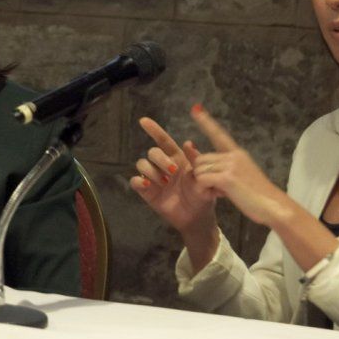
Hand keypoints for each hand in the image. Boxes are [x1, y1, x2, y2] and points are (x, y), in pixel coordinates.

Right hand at [130, 117, 217, 239]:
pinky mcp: (147, 191)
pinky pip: (135, 180)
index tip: (143, 121)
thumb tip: (188, 143)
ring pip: (142, 164)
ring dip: (152, 171)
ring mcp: (154, 178)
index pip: (163, 140)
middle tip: (173, 172)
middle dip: (161, 159)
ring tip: (165, 183)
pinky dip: (139, 181)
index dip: (153, 129)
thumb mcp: (203, 178)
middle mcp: (163, 166)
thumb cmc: (202, 195)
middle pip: (153, 151)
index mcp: (177, 158)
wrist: (197, 217)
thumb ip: (196, 161)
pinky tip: (149, 185)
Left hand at [190, 105, 286, 226]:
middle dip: (203, 174)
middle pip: (201, 159)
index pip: (218, 134)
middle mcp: (233, 155)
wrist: (273, 206)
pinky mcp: (227, 178)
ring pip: (199, 170)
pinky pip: (202, 179)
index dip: (205, 122)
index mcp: (237, 153)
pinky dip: (204, 189)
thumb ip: (226, 168)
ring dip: (204, 183)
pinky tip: (217, 195)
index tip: (195, 108)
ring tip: (221, 192)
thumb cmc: (258, 196)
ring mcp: (230, 165)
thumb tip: (205, 166)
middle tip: (217, 188)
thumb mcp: (242, 176)